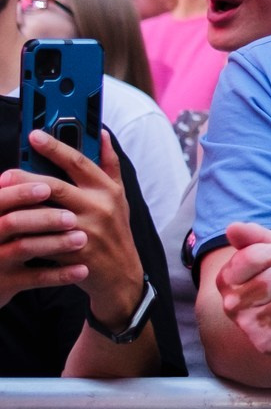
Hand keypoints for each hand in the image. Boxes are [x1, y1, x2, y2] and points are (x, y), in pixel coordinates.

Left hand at [10, 130, 143, 316]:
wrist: (121, 274)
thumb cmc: (115, 231)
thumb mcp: (119, 196)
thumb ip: (109, 165)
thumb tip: (103, 134)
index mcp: (107, 190)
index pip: (79, 162)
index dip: (56, 147)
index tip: (34, 135)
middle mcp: (99, 207)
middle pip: (55, 186)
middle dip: (26, 178)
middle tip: (4, 175)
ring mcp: (86, 230)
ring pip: (44, 214)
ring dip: (19, 208)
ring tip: (0, 200)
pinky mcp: (74, 252)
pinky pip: (42, 240)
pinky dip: (24, 234)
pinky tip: (9, 229)